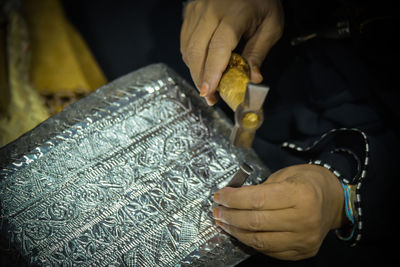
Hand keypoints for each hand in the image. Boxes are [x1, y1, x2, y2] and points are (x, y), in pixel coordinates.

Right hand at [180, 0, 283, 104]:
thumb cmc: (262, 1)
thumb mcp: (271, 25)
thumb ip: (259, 52)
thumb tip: (253, 79)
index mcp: (234, 14)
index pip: (218, 49)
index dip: (212, 73)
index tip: (210, 93)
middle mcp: (210, 11)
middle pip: (196, 52)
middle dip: (200, 79)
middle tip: (210, 97)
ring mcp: (197, 11)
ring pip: (187, 49)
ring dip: (195, 71)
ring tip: (207, 85)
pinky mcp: (190, 12)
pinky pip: (185, 41)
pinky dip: (191, 58)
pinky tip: (201, 66)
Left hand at [213, 164, 345, 260]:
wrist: (334, 201)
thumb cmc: (308, 182)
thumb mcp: (285, 175)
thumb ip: (259, 188)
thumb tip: (231, 199)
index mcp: (300, 194)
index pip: (257, 200)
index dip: (233, 199)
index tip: (219, 196)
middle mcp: (304, 219)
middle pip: (256, 222)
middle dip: (230, 216)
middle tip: (218, 211)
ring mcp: (304, 239)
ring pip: (259, 240)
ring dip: (236, 232)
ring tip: (224, 223)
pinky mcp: (302, 251)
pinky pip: (269, 250)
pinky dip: (251, 241)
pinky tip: (241, 232)